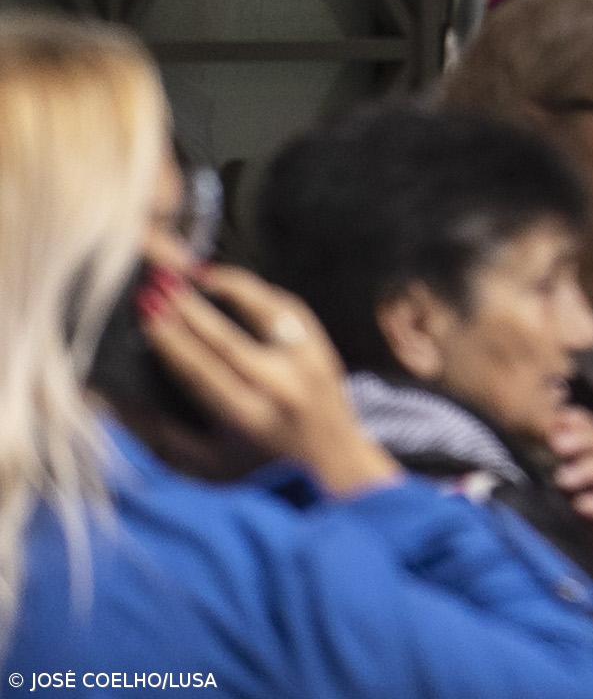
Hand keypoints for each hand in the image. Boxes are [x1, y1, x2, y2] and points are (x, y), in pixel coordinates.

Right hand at [143, 255, 395, 496]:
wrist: (333, 462)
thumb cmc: (255, 467)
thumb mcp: (202, 464)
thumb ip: (157, 433)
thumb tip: (110, 400)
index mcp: (247, 417)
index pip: (202, 371)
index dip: (173, 341)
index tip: (145, 315)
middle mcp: (280, 387)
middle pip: (228, 338)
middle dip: (189, 310)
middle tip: (157, 284)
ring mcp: (308, 362)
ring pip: (264, 311)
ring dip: (227, 288)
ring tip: (192, 274)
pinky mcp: (323, 345)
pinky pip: (288, 307)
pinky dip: (257, 291)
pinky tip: (228, 281)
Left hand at [541, 399, 592, 588]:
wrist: (569, 594)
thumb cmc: (548, 544)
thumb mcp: (533, 506)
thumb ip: (523, 482)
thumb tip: (494, 457)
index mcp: (583, 471)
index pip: (591, 435)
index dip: (579, 424)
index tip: (558, 419)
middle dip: (584, 441)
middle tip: (558, 444)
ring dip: (591, 470)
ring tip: (564, 479)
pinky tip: (581, 506)